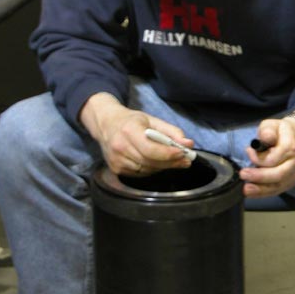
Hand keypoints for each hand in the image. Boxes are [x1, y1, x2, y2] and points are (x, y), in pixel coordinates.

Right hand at [79, 93, 193, 175]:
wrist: (106, 124)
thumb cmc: (131, 121)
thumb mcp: (152, 120)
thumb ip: (171, 131)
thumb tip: (188, 143)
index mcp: (129, 130)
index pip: (150, 149)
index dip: (168, 154)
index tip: (182, 153)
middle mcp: (120, 146)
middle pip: (150, 162)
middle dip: (171, 162)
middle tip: (186, 160)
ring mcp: (116, 160)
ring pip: (147, 170)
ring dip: (163, 167)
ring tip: (174, 160)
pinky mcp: (115, 169)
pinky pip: (140, 173)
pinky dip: (152, 169)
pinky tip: (156, 162)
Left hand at [239, 114, 294, 197]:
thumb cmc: (279, 131)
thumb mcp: (272, 125)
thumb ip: (268, 130)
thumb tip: (266, 137)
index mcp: (290, 148)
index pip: (274, 159)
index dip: (259, 158)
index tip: (248, 150)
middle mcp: (294, 163)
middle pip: (278, 175)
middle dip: (259, 177)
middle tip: (243, 174)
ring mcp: (293, 174)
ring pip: (278, 186)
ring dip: (261, 190)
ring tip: (246, 189)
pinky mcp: (289, 182)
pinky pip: (277, 190)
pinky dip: (264, 193)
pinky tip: (252, 193)